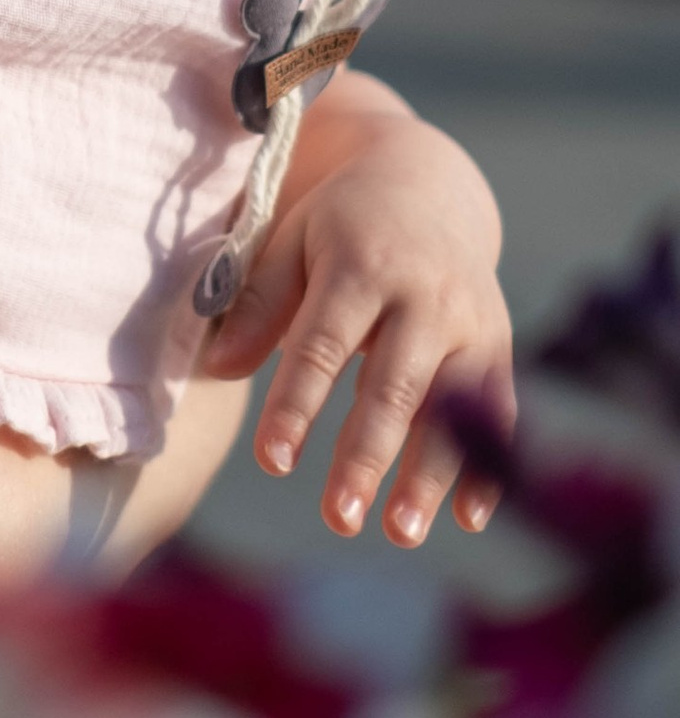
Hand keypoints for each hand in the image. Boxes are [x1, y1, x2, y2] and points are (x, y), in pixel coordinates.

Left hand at [198, 92, 511, 543]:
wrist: (427, 184)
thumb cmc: (339, 225)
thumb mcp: (290, 242)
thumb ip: (258, 304)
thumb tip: (217, 370)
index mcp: (362, 264)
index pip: (323, 344)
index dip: (297, 404)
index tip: (272, 461)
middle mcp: (425, 296)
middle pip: (393, 387)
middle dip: (367, 458)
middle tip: (339, 520)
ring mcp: (472, 322)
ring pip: (453, 410)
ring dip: (429, 476)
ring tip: (399, 534)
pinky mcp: (500, 345)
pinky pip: (500, 413)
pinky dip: (487, 465)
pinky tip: (469, 519)